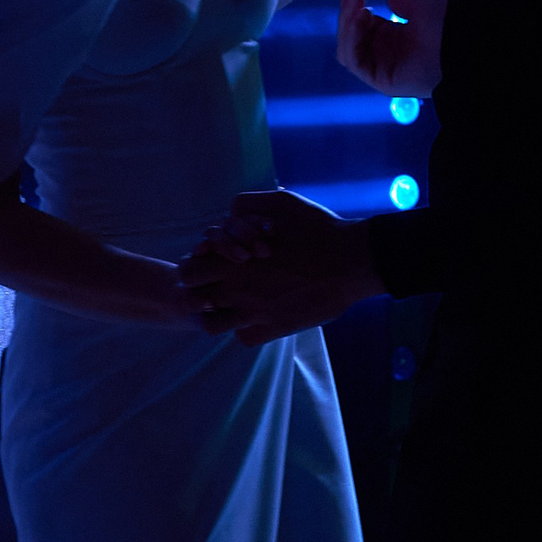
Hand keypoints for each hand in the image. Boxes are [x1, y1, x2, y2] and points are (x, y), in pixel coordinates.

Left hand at [178, 190, 382, 344]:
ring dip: (220, 316)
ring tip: (236, 306)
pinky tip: (260, 316)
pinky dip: (247, 330)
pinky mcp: (273, 329)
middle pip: (193, 301)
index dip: (196, 267)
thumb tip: (229, 213)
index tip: (212, 264)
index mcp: (232, 258)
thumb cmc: (319, 229)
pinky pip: (243, 338)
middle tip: (218, 287)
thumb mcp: (282, 202)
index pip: (188, 271)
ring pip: (212, 326)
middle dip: (200, 293)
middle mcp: (237, 288)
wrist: (352, 262)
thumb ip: (248, 205)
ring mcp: (253, 312)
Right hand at [337, 0, 444, 98]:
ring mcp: (383, 69)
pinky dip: (352, 41)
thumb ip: (404, 4)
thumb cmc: (449, 29)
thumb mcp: (422, 10)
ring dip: (347, 26)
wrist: (464, 47)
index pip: (362, 27)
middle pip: (351, 38)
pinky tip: (360, 19)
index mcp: (394, 39)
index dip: (354, 9)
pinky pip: (357, 63)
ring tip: (358, 6)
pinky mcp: (383, 82)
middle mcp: (385, 55)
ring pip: (349, 51)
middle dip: (348, 14)